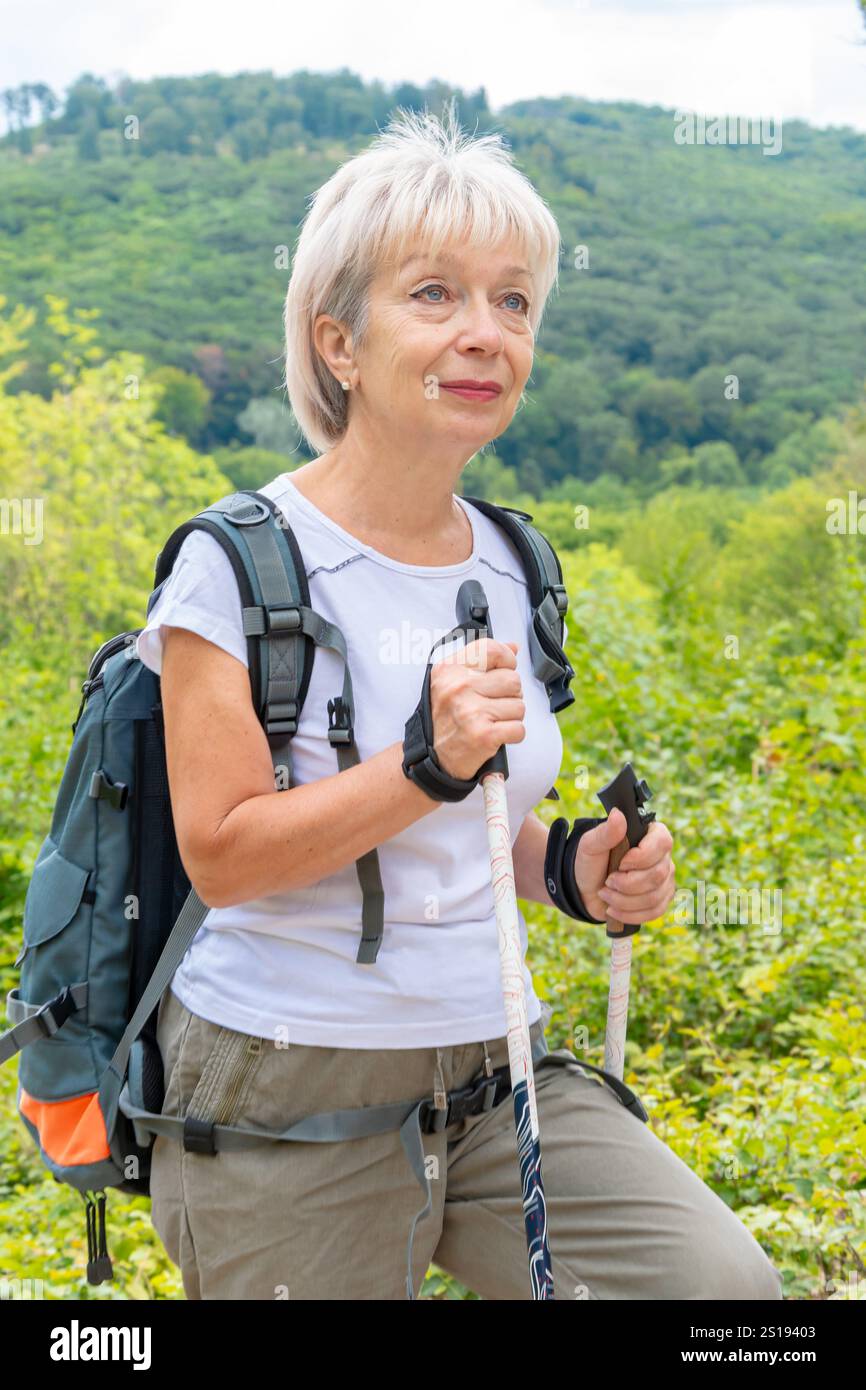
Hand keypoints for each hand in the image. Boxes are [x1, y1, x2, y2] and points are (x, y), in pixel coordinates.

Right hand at [430, 637, 525, 781]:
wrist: (433, 758)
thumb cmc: (446, 718)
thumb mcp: (452, 681)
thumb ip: (482, 661)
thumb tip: (513, 648)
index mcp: (450, 669)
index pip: (492, 649)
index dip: (506, 660)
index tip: (502, 672)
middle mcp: (458, 687)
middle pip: (513, 679)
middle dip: (509, 695)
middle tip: (491, 706)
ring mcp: (471, 711)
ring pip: (519, 705)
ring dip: (510, 717)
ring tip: (490, 721)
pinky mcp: (484, 734)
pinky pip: (519, 728)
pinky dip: (511, 735)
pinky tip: (494, 735)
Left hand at [573, 810, 674, 925]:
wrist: (585, 889)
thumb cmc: (590, 863)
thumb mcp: (590, 845)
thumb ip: (605, 832)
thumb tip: (618, 814)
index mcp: (650, 835)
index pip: (662, 842)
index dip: (641, 857)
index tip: (620, 863)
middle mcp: (663, 857)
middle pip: (658, 874)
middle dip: (627, 884)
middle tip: (607, 881)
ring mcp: (665, 880)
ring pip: (655, 896)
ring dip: (624, 900)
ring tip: (606, 894)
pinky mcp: (661, 900)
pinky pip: (655, 912)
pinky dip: (630, 914)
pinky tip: (614, 909)